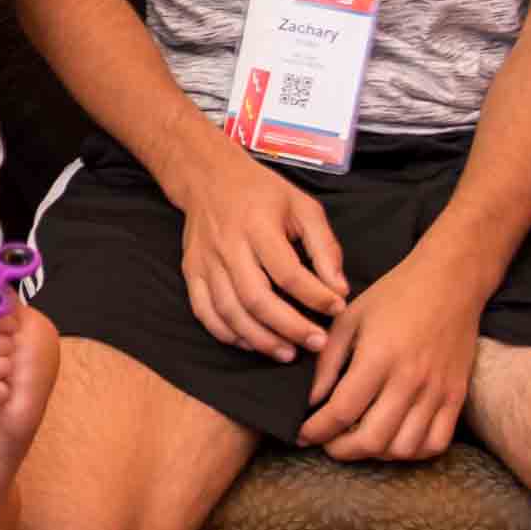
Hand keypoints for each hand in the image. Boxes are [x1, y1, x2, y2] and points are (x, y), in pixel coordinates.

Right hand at [172, 137, 347, 359]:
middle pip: (256, 298)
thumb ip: (324, 246)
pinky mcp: (191, 272)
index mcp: (257, 224)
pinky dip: (227, 334)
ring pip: (229, 311)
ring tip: (288, 352)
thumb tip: (339, 289)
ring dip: (260, 339)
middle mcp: (228, 245)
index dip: (314, 296)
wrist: (208, 177)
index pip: (287, 271)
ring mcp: (205, 261)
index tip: (337, 308)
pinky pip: (204, 312)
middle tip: (317, 343)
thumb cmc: (262, 192)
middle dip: (289, 327)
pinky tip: (252, 343)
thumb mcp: (303, 206)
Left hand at [301, 244, 490, 459]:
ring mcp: (437, 391)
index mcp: (378, 357)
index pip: (341, 411)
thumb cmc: (395, 295)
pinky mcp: (457, 396)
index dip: (317, 430)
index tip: (303, 434)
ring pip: (403, 448)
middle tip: (328, 442)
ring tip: (360, 439)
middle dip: (341, 450)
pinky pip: (435, 443)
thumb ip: (327, 361)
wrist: (450, 281)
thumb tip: (311, 401)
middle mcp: (409, 380)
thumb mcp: (349, 318)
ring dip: (375, 454)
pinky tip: (394, 439)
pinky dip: (412, 451)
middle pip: (372, 439)